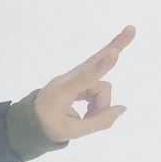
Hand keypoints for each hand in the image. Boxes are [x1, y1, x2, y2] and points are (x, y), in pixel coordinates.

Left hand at [34, 26, 135, 142]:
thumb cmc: (48, 127)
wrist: (28, 121)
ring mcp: (72, 79)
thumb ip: (99, 121)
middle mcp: (68, 80)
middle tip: (131, 29)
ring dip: (100, 103)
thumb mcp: (73, 132)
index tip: (113, 52)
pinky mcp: (76, 81)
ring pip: (99, 86)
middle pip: (94, 62)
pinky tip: (89, 111)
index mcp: (62, 91)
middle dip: (115, 46)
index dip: (102, 66)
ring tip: (88, 117)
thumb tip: (122, 108)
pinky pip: (95, 86)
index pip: (85, 77)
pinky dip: (97, 101)